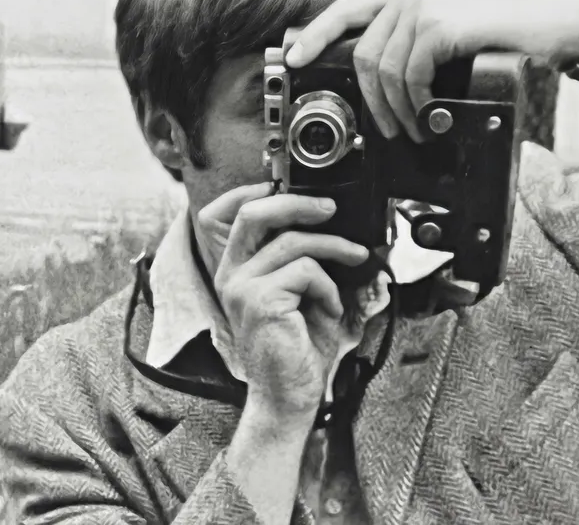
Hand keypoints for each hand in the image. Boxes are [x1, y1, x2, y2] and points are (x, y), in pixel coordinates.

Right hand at [197, 184, 379, 420]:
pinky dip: (329, 285)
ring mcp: (241, 287)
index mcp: (237, 269)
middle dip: (297, 202)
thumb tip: (339, 223)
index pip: (223, 214)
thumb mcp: (304, 292)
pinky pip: (305, 271)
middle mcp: (231, 275)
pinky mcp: (260, 301)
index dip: (252, 190)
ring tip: (355, 260)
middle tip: (331, 208)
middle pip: (252, 212)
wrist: (291, 394)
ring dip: (334, 248)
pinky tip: (331, 307)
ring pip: (292, 241)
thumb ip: (307, 257)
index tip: (284, 185)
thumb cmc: (299, 346)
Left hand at [283, 0, 578, 141]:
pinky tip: (427, 116)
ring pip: (382, 70)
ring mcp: (423, 6)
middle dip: (369, 101)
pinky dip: (415, 104)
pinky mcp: (440, 26)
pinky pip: (410, 75)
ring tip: (412, 129)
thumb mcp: (449, 28)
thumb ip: (414, 40)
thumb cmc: (502, 35)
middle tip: (386, 129)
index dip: (312, 35)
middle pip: (361, 53)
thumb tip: (380, 79)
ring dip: (394, 110)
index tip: (292, 59)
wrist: (550, 25)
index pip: (343, 8)